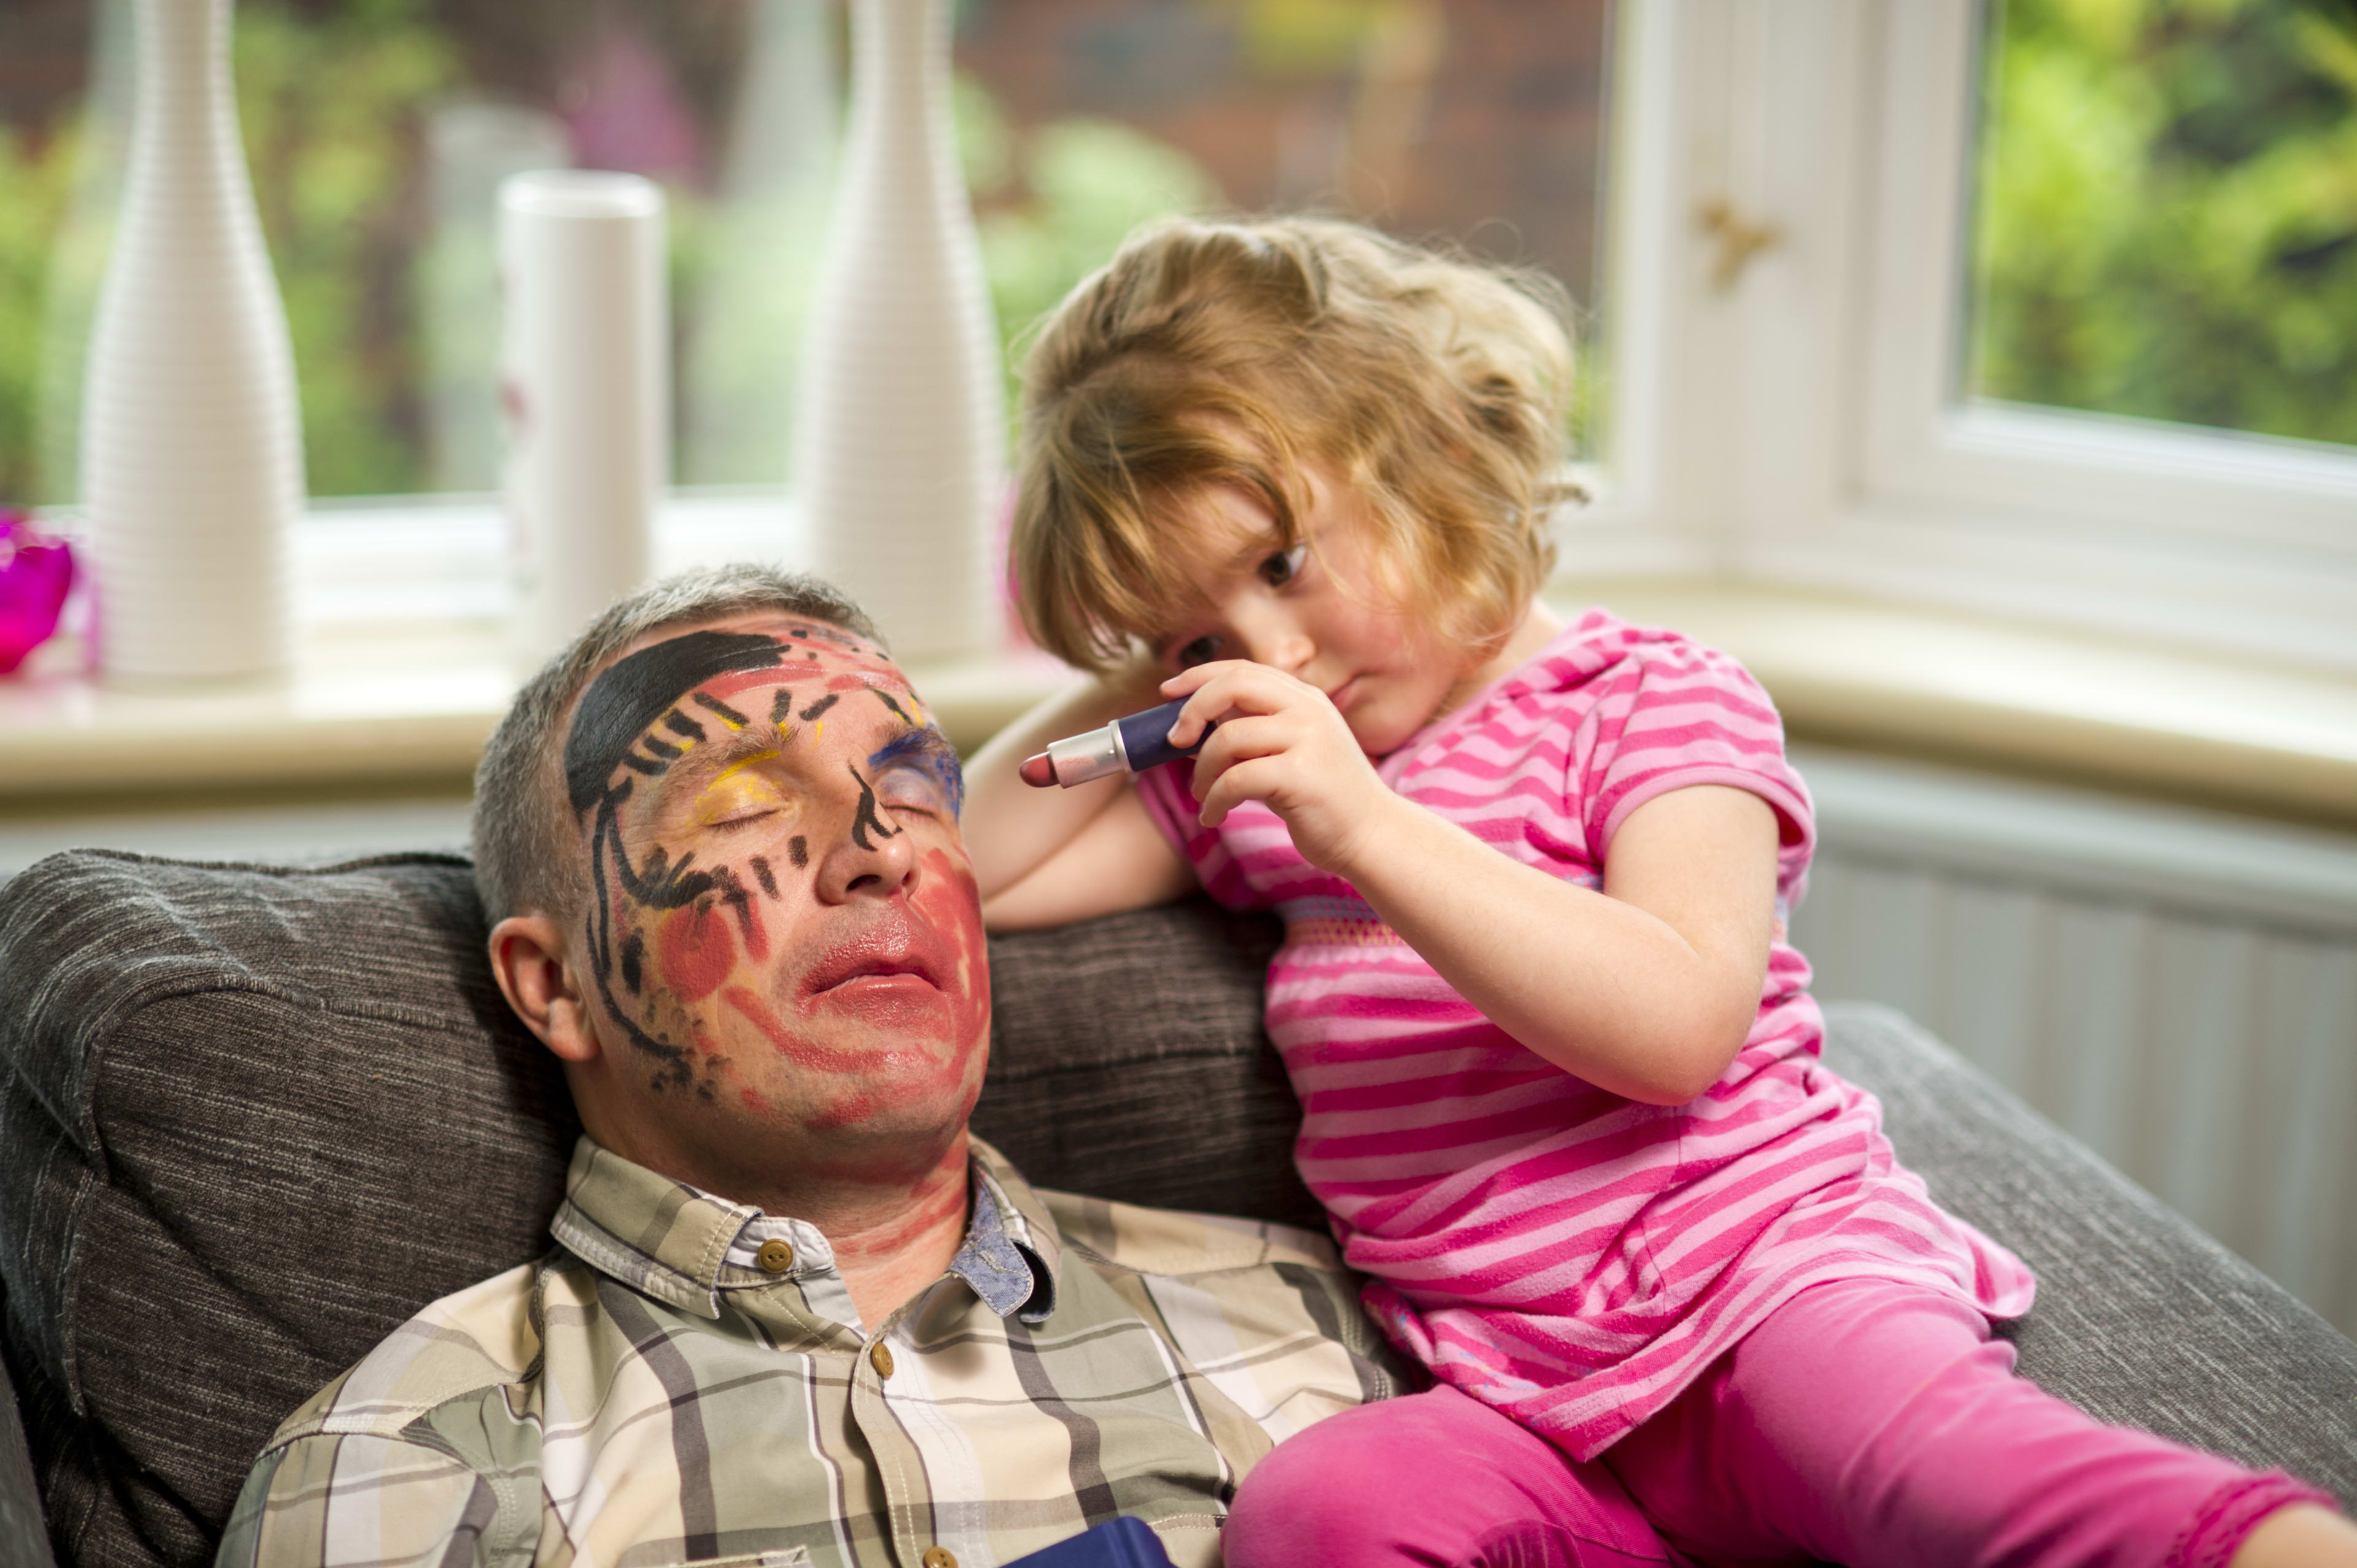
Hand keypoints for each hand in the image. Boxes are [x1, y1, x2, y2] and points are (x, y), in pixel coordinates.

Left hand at [1161, 660, 1398, 873]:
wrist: (1372, 836)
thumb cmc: (1322, 801)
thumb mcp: (1286, 756)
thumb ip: (1248, 738)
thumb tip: (1187, 732)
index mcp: (1305, 699)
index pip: (1243, 669)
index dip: (1199, 676)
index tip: (1167, 692)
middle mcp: (1308, 710)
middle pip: (1234, 684)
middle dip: (1192, 709)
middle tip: (1174, 741)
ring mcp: (1308, 739)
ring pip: (1228, 736)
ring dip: (1202, 769)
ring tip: (1202, 795)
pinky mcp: (1301, 775)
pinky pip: (1236, 779)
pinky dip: (1214, 800)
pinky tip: (1213, 817)